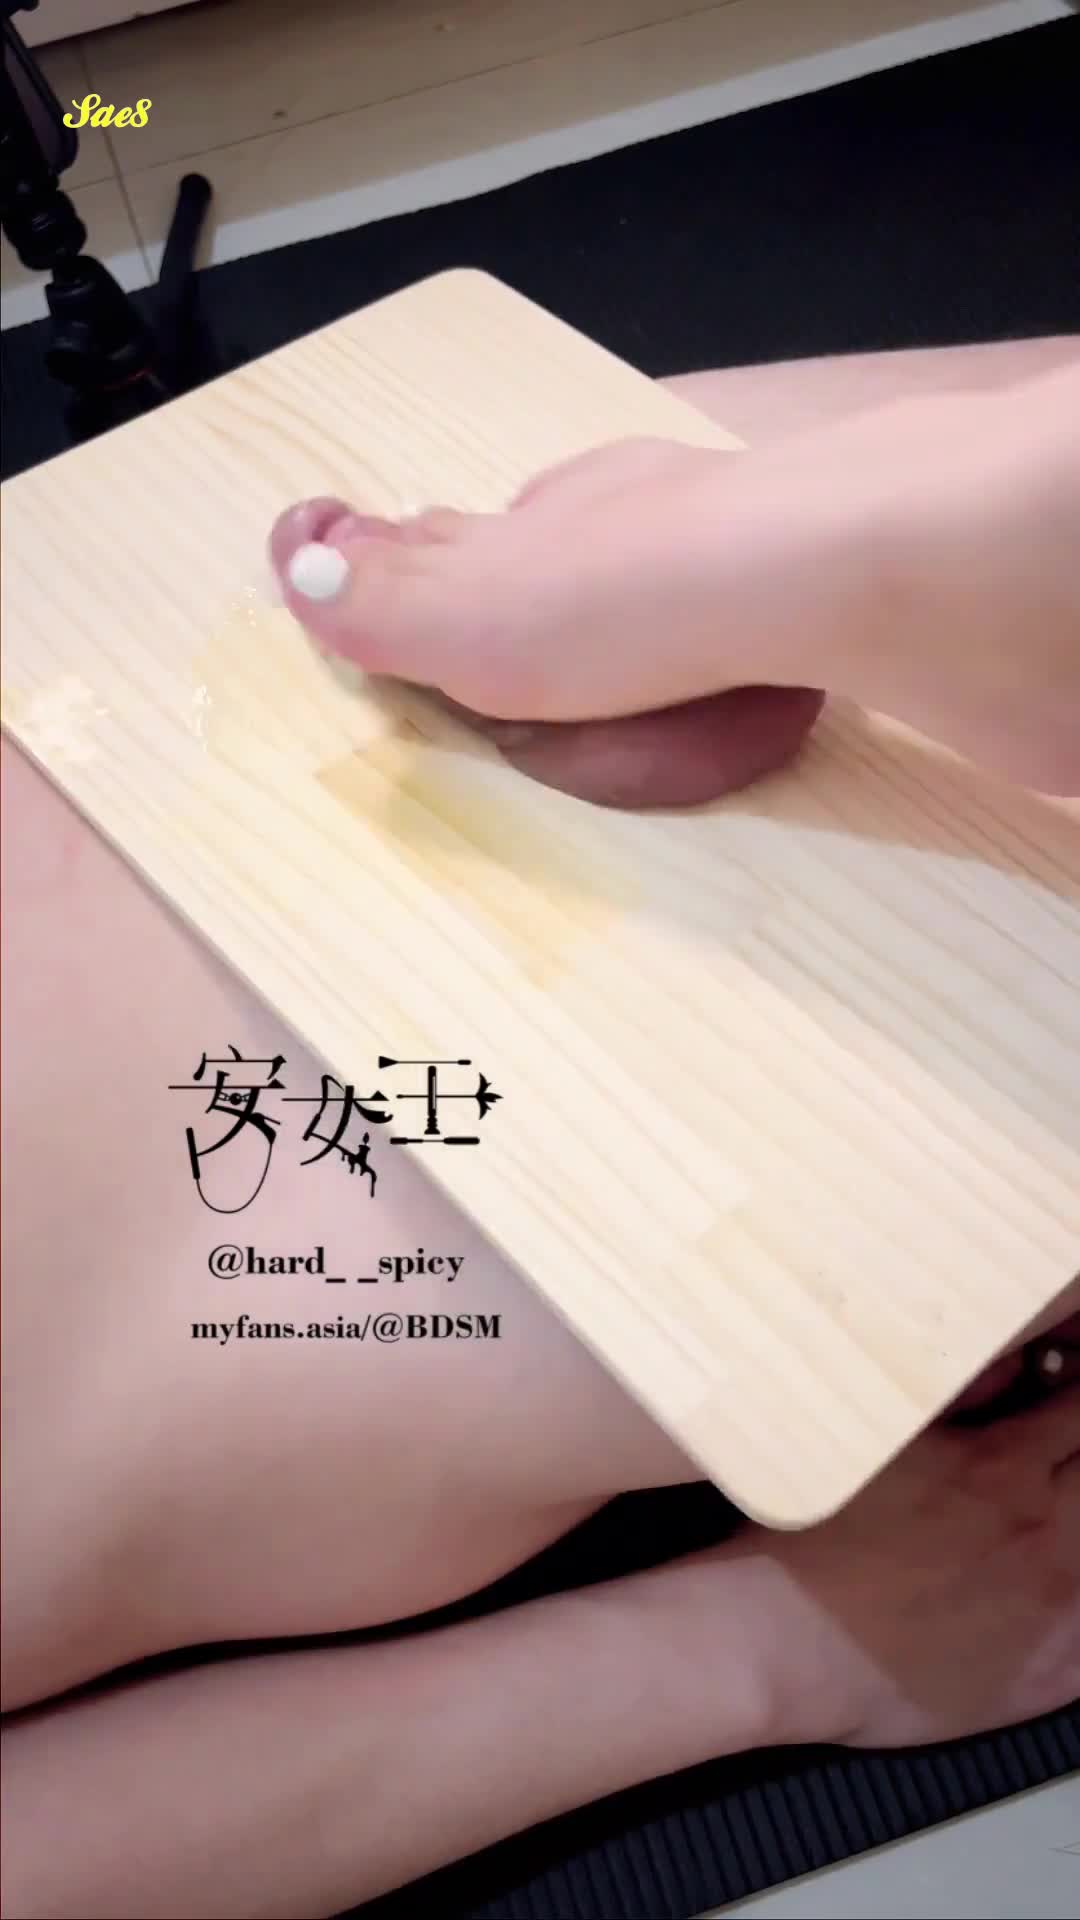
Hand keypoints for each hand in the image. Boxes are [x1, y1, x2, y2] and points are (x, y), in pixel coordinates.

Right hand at [270, 366, 1079, 804]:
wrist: (861, 586)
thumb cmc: (655, 595)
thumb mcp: (483, 607)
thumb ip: (395, 598)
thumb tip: (297, 562)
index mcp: (566, 510)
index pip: (479, 547)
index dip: (447, 604)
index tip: (436, 663)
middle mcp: (663, 521)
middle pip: (585, 585)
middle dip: (557, 655)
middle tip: (543, 737)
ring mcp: (763, 564)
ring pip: (685, 622)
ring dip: (657, 686)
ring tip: (642, 756)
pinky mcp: (847, 618)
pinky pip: (773, 660)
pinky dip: (746, 700)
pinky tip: (747, 732)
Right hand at [753, 1383, 1079, 1749]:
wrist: (782, 1639)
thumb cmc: (815, 1528)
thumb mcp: (886, 1434)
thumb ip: (963, 1394)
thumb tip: (1019, 1365)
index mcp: (1006, 1469)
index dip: (1072, 1391)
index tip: (1058, 1386)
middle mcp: (1048, 1538)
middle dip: (1077, 1448)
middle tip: (1041, 1450)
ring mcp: (1056, 1614)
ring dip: (1076, 1517)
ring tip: (1033, 1512)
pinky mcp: (1048, 1676)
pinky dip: (1076, 1600)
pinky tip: (1039, 1583)